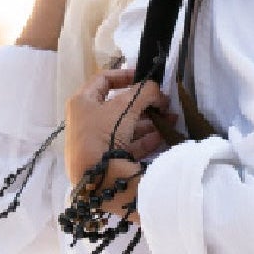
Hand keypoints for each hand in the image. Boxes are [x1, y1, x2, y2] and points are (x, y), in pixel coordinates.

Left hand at [65, 68, 171, 186]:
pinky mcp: (108, 160)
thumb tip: (159, 93)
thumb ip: (145, 92)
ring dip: (150, 121)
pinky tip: (164, 135)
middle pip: (119, 106)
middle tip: (164, 102)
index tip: (145, 77)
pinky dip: (147, 139)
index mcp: (82, 102)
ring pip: (126, 126)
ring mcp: (97, 142)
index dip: (125, 75)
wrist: (97, 178)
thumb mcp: (125, 106)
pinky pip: (129, 145)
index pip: (102, 79)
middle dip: (144, 103)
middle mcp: (87, 121)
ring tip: (171, 119)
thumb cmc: (104, 133)